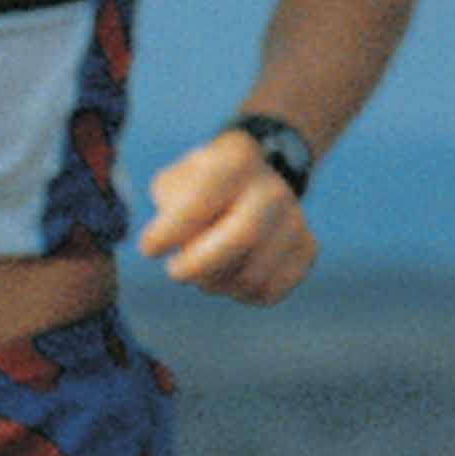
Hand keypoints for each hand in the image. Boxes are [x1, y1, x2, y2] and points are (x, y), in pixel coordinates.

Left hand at [137, 128, 317, 302]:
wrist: (253, 180)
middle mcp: (273, 189)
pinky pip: (270, 291)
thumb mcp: (175, 181)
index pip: (202, 201)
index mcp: (236, 161)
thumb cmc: (199, 185)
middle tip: (175, 271)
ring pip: (255, 273)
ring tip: (200, 272)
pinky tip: (226, 278)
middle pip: (245, 236)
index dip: (171, 232)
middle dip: (201, 265)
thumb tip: (179, 243)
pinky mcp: (307, 250)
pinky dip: (240, 295)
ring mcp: (296, 220)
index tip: (147, 249)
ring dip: (216, 284)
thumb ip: (170, 207)